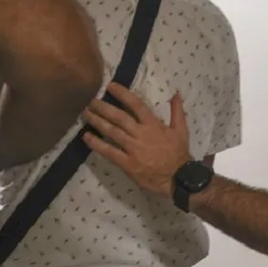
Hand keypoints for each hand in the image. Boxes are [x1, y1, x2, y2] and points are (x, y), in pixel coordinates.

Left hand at [82, 83, 192, 199]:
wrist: (178, 179)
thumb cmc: (178, 154)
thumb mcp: (182, 131)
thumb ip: (177, 111)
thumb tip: (176, 94)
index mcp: (153, 125)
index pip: (136, 105)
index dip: (123, 94)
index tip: (110, 86)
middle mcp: (141, 134)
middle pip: (119, 117)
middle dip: (103, 107)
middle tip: (90, 99)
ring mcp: (133, 149)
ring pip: (112, 131)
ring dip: (97, 121)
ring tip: (85, 113)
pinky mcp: (127, 163)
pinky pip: (109, 151)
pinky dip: (96, 144)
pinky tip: (86, 137)